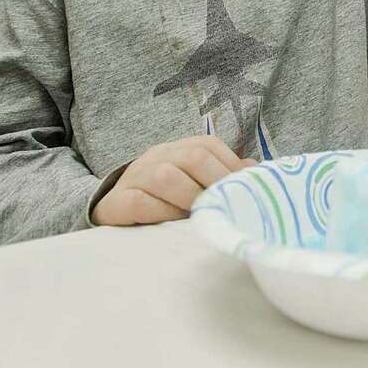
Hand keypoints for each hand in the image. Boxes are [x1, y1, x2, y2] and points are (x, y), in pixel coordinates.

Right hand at [91, 135, 255, 225]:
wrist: (112, 206)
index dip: (230, 165)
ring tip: (203, 214)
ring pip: (166, 177)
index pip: (208, 145)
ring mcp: (136, 176)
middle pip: (192, 157)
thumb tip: (255, 170)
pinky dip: (162, 213)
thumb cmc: (163, 196)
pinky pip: (141, 202)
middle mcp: (157, 156)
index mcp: (178, 148)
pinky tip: (173, 222)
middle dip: (215, 181)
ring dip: (190, 197)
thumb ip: (221, 175)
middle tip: (227, 205)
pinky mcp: (118, 200)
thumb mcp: (193, 181)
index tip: (245, 188)